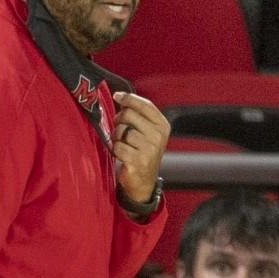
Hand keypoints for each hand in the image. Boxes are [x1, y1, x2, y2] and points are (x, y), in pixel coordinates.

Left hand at [111, 90, 169, 205]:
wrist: (143, 182)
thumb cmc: (142, 152)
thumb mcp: (147, 132)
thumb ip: (138, 115)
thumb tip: (120, 97)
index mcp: (162, 126)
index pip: (145, 105)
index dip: (129, 98)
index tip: (117, 95)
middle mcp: (158, 137)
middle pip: (129, 115)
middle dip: (119, 121)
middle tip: (120, 130)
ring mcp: (149, 149)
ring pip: (121, 131)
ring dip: (116, 137)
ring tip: (123, 145)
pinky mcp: (138, 161)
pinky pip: (117, 146)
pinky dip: (115, 150)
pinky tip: (122, 155)